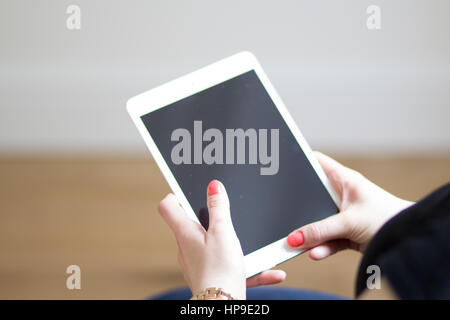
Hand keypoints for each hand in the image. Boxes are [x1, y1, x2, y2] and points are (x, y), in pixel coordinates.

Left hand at [158, 180, 284, 299]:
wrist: (222, 305)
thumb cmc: (219, 271)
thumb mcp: (222, 231)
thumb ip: (218, 207)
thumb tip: (213, 186)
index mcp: (185, 233)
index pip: (168, 207)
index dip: (176, 195)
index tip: (189, 192)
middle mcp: (186, 248)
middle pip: (191, 225)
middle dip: (209, 219)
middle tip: (224, 215)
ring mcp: (197, 263)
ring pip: (213, 246)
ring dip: (231, 244)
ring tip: (250, 246)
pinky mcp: (209, 276)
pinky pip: (226, 265)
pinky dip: (245, 266)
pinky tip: (268, 271)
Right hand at [287, 152, 413, 259]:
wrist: (409, 242)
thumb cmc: (388, 219)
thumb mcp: (348, 222)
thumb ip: (319, 231)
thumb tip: (294, 238)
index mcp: (344, 180)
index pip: (317, 162)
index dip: (301, 161)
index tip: (282, 166)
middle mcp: (343, 195)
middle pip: (313, 197)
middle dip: (299, 208)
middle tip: (284, 214)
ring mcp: (344, 215)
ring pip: (319, 222)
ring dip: (310, 233)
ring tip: (297, 243)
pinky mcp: (347, 234)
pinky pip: (328, 239)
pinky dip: (322, 247)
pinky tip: (315, 252)